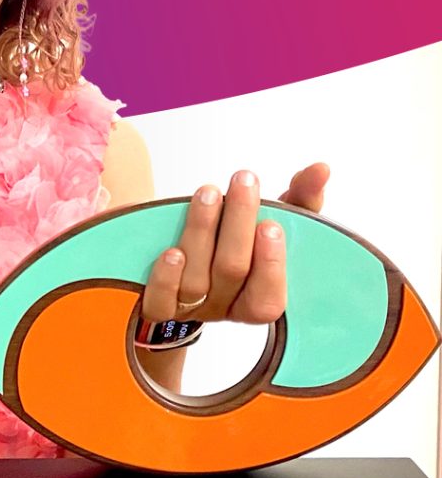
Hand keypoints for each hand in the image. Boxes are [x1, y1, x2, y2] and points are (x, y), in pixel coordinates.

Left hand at [141, 163, 329, 326]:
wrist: (174, 253)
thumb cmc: (235, 240)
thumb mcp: (272, 220)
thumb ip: (301, 198)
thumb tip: (320, 169)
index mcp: (256, 298)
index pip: (267, 300)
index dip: (270, 266)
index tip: (270, 223)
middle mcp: (222, 307)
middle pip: (231, 272)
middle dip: (238, 225)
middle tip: (244, 182)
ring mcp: (187, 308)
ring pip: (195, 280)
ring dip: (201, 232)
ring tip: (208, 194)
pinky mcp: (156, 306)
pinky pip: (158, 303)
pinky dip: (165, 278)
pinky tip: (172, 251)